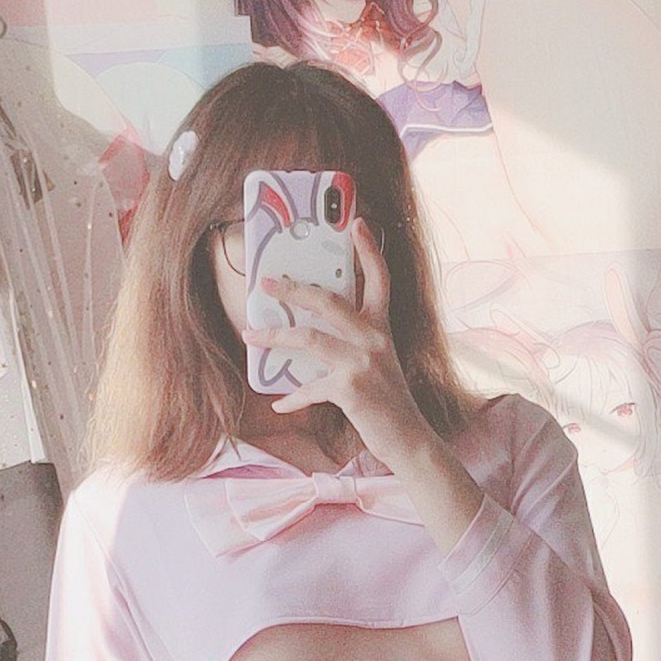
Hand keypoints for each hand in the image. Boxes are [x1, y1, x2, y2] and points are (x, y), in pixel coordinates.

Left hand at [244, 217, 432, 460]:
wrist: (409, 438)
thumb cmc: (388, 401)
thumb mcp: (378, 362)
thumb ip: (354, 343)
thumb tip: (311, 334)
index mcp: (382, 328)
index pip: (380, 279)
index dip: (369, 249)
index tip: (357, 222)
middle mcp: (374, 339)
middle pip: (328, 301)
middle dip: (292, 290)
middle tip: (266, 283)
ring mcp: (362, 362)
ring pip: (309, 338)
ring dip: (274, 337)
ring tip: (251, 335)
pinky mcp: (351, 389)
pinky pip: (310, 388)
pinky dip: (293, 397)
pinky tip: (280, 403)